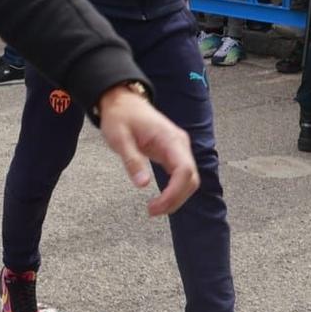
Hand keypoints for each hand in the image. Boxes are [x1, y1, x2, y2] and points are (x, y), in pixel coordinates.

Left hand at [96, 84, 197, 216]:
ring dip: (176, 197)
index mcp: (169, 138)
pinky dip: (174, 190)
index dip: (174, 193)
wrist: (122, 101)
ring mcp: (178, 148)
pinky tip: (162, 199)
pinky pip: (181, 175)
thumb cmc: (120, 116)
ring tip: (155, 208)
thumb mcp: (119, 138)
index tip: (155, 206)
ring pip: (189, 179)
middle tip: (153, 211)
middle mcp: (179, 143)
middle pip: (191, 178)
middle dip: (176, 199)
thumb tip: (143, 184)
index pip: (184, 170)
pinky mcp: (173, 152)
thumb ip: (132, 160)